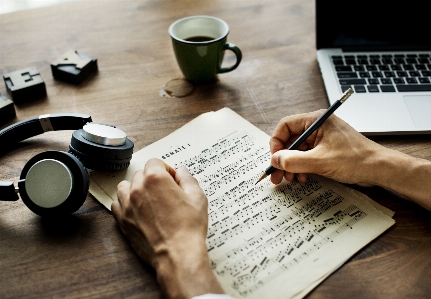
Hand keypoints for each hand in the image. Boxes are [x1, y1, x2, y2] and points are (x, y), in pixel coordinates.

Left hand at [112, 158, 223, 298]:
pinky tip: (138, 210)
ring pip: (125, 187)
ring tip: (149, 198)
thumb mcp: (197, 197)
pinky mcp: (122, 221)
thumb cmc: (189, 227)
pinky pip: (117, 204)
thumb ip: (188, 179)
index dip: (166, 169)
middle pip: (141, 173)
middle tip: (166, 191)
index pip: (155, 162)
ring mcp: (127, 205)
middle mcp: (137, 189)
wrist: (177, 255)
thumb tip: (182, 171)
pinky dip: (125, 204)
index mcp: (155, 178)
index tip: (173, 179)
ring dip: (136, 188)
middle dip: (153, 179)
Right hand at [269, 110, 384, 185]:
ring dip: (291, 165)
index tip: (275, 159)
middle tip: (276, 175)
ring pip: (297, 150)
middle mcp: (317, 127)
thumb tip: (275, 160)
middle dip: (283, 158)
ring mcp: (322, 138)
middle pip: (290, 140)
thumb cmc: (356, 160)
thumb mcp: (320, 161)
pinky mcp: (326, 149)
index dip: (277, 143)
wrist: (379, 169)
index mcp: (316, 121)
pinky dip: (301, 167)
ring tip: (290, 179)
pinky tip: (302, 177)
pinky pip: (307, 156)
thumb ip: (294, 161)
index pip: (286, 126)